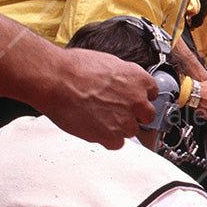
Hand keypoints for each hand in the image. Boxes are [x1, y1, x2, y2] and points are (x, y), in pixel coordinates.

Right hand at [42, 48, 157, 148]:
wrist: (54, 80)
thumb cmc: (73, 68)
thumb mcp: (108, 63)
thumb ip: (123, 78)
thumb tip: (123, 84)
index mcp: (139, 79)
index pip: (152, 94)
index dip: (139, 97)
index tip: (131, 100)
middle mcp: (137, 100)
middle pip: (146, 116)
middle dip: (134, 115)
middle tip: (115, 111)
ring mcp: (126, 120)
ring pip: (131, 131)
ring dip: (118, 127)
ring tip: (97, 117)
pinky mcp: (112, 136)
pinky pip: (117, 144)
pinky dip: (106, 139)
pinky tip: (93, 127)